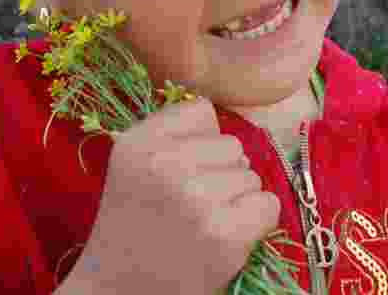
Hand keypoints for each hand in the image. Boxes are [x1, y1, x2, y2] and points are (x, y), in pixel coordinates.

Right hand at [69, 97, 280, 294]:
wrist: (119, 290)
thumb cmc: (134, 224)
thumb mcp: (132, 163)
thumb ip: (170, 131)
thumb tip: (219, 117)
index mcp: (138, 141)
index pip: (201, 111)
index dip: (200, 142)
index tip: (181, 170)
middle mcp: (164, 163)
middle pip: (232, 145)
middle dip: (220, 173)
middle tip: (191, 206)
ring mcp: (196, 198)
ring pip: (250, 175)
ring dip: (236, 199)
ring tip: (204, 223)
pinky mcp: (224, 234)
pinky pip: (268, 204)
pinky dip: (256, 221)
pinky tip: (226, 235)